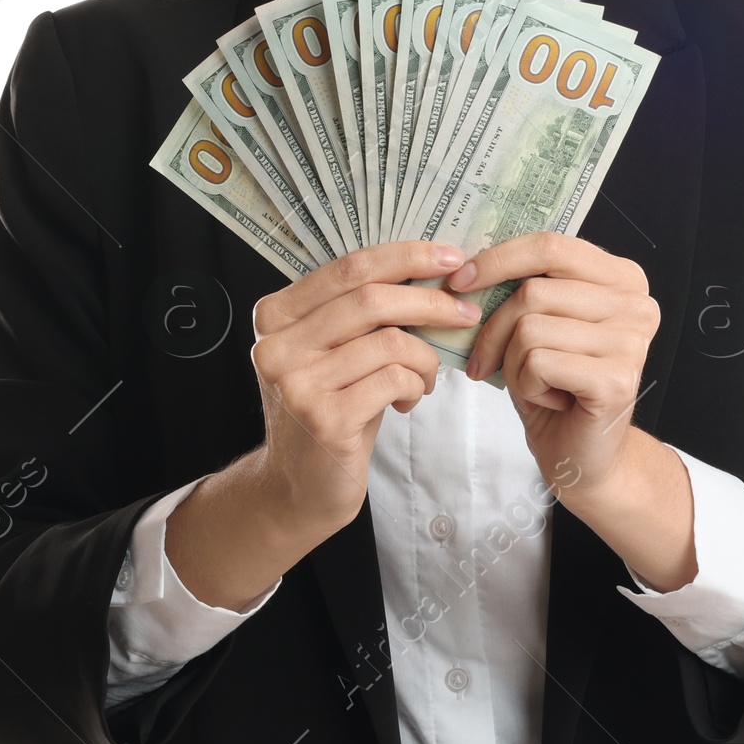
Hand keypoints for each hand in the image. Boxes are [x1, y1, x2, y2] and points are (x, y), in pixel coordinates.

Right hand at [249, 241, 480, 532]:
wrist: (297, 487)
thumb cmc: (328, 407)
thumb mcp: (331, 351)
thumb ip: (360, 312)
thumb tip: (433, 270)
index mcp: (277, 314)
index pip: (349, 267)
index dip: (406, 256)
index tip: (451, 257)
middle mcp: (278, 345)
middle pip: (371, 300)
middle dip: (430, 302)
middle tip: (466, 313)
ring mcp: (298, 383)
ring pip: (389, 342)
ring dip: (424, 357)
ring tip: (425, 376)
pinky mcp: (324, 419)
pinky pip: (393, 380)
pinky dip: (414, 384)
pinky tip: (407, 399)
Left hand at [451, 233, 659, 498]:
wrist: (583, 454)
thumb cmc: (556, 385)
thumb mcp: (539, 324)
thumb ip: (521, 288)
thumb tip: (464, 265)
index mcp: (620, 277)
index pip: (550, 246)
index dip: (498, 259)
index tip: (460, 281)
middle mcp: (635, 303)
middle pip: (534, 291)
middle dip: (495, 329)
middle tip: (487, 360)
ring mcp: (630, 341)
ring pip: (531, 328)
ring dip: (514, 364)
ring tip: (535, 384)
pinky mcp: (617, 379)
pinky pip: (539, 363)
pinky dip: (527, 385)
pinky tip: (549, 399)